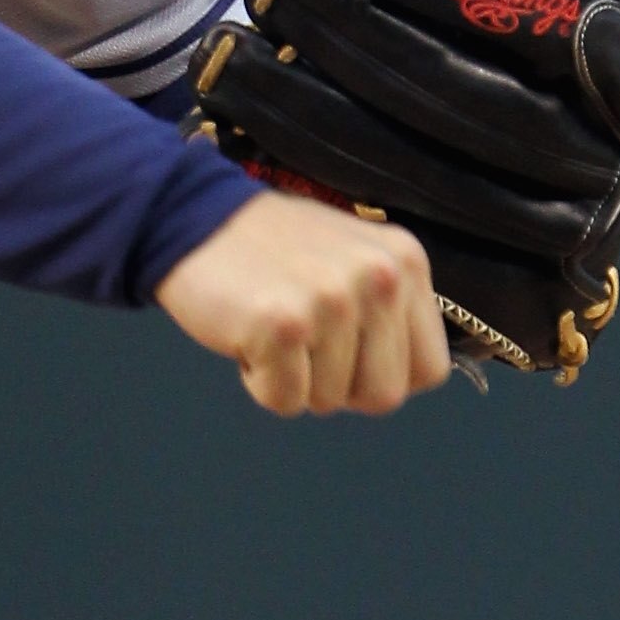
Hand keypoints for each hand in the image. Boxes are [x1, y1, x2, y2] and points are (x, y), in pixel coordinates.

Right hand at [153, 188, 450, 416]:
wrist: (191, 217)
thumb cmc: (272, 249)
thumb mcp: (353, 259)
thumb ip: (389, 309)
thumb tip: (410, 376)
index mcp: (404, 262)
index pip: (428, 370)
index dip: (379, 373)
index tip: (342, 346)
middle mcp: (379, 277)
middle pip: (383, 395)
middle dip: (337, 384)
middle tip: (302, 338)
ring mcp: (332, 300)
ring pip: (330, 401)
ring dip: (293, 377)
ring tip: (271, 322)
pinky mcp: (283, 324)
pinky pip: (284, 400)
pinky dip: (258, 381)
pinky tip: (247, 331)